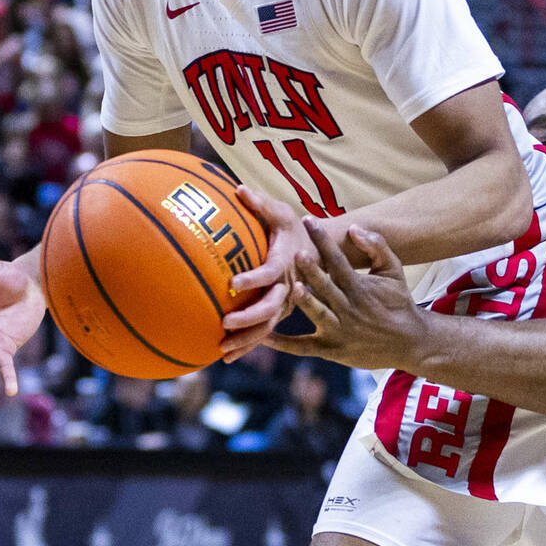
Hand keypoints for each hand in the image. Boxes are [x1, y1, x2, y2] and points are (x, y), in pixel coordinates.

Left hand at [221, 185, 315, 357]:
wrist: (322, 253)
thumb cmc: (297, 229)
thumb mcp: (284, 213)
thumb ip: (261, 204)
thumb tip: (238, 189)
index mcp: (285, 264)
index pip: (269, 273)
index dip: (253, 278)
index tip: (233, 283)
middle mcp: (288, 289)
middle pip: (270, 309)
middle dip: (248, 318)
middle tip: (225, 322)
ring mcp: (286, 304)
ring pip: (267, 327)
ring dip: (246, 340)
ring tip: (222, 350)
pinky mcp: (280, 313)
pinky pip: (264, 332)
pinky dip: (247, 345)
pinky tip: (226, 356)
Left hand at [266, 223, 427, 372]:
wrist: (409, 341)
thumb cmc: (398, 301)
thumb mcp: (394, 269)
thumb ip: (376, 246)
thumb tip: (353, 227)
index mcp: (359, 287)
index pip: (338, 259)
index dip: (323, 240)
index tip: (307, 220)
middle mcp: (348, 308)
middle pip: (326, 285)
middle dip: (312, 269)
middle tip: (298, 252)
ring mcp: (338, 330)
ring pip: (318, 314)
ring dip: (305, 302)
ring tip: (294, 288)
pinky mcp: (331, 349)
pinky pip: (303, 347)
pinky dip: (284, 344)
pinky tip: (264, 337)